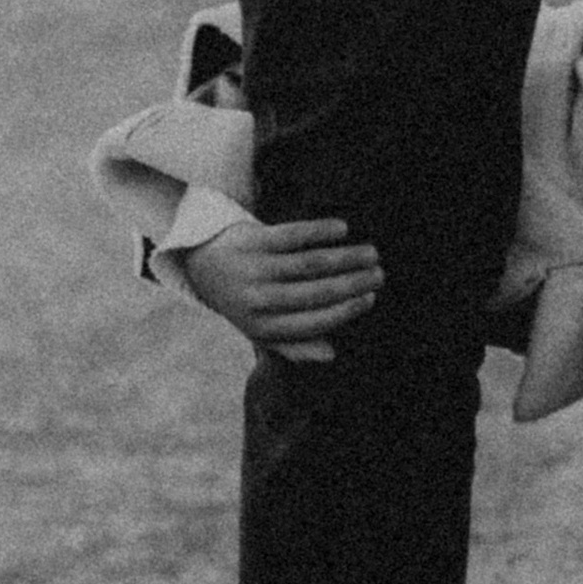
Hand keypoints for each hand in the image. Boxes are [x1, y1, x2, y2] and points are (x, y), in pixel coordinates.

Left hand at [183, 214, 380, 360]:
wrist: (203, 263)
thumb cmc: (245, 300)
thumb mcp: (262, 330)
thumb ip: (294, 346)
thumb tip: (331, 355)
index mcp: (263, 326)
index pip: (312, 321)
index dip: (344, 310)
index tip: (369, 298)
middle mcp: (257, 299)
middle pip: (315, 291)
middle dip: (353, 283)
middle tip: (379, 274)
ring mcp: (254, 268)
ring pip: (309, 263)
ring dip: (345, 257)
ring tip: (371, 253)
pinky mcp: (253, 240)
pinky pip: (292, 234)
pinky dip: (320, 231)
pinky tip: (343, 228)